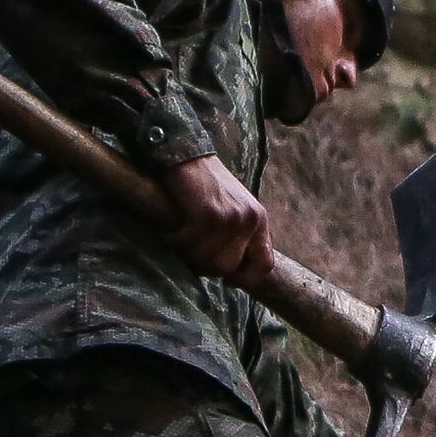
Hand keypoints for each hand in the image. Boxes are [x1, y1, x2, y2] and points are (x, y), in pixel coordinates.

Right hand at [164, 153, 272, 288]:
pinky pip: (188, 245)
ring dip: (186, 253)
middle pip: (227, 268)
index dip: (245, 279)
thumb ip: (238, 237)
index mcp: (259, 220)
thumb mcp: (233, 210)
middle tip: (190, 252)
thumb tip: (231, 273)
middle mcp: (250, 219)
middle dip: (204, 266)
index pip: (265, 265)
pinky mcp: (208, 214)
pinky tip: (170, 230)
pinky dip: (174, 241)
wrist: (187, 155)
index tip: (227, 281)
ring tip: (178, 238)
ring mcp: (231, 217)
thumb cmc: (205, 187)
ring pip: (206, 260)